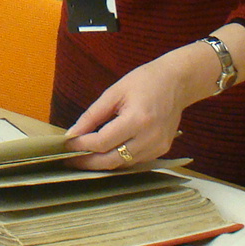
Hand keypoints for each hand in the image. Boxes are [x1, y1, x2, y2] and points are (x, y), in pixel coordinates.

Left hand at [62, 48, 199, 169]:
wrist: (178, 82)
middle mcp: (150, 138)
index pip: (102, 142)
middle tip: (69, 159)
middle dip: (87, 162)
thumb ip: (92, 115)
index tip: (66, 144)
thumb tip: (73, 133)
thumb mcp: (114, 92)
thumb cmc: (146, 81)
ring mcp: (158, 147)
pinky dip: (117, 158)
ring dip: (101, 162)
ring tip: (83, 157)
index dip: (81, 145)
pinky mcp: (161, 150)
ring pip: (122, 164)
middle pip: (111, 160)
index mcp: (138, 119)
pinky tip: (105, 152)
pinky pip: (133, 161)